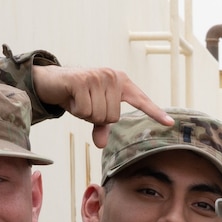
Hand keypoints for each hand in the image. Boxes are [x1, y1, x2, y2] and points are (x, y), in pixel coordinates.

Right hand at [33, 64, 170, 147]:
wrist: (52, 81)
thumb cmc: (77, 96)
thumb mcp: (93, 111)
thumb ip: (101, 126)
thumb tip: (101, 145)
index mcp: (121, 82)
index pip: (141, 100)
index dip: (155, 113)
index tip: (170, 123)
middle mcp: (112, 77)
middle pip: (113, 117)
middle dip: (96, 117)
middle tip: (85, 104)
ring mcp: (98, 77)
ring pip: (100, 115)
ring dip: (85, 113)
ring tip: (78, 100)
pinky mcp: (82, 80)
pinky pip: (86, 111)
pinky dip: (76, 109)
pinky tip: (71, 98)